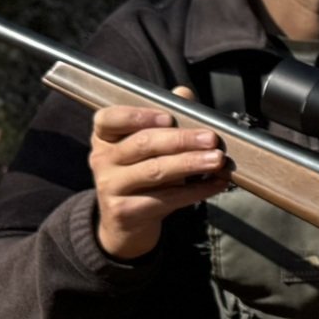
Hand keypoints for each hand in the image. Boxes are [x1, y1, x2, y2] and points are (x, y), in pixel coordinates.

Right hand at [90, 100, 231, 259]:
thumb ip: (165, 119)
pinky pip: (166, 198)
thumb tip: (183, 94)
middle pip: (143, 144)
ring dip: (191, 163)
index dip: (138, 116)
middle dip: (181, 140)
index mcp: (105, 137)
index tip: (169, 117)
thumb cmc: (142, 175)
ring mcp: (110, 186)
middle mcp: (102, 160)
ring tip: (217, 160)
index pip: (110, 118)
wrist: (126, 225)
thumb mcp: (149, 147)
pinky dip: (196, 191)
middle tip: (211, 138)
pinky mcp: (124, 211)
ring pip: (155, 171)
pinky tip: (216, 183)